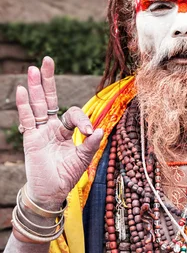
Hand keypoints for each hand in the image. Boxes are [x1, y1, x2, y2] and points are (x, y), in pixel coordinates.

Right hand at [16, 56, 102, 209]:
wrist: (51, 193)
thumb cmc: (66, 177)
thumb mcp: (83, 159)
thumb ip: (90, 144)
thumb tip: (99, 130)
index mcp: (65, 131)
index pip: (72, 114)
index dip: (81, 119)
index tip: (87, 132)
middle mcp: (51, 127)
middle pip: (48, 98)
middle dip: (48, 80)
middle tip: (47, 60)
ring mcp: (39, 131)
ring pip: (36, 105)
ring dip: (35, 87)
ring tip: (33, 68)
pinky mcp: (30, 139)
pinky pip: (27, 119)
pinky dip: (24, 105)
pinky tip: (22, 90)